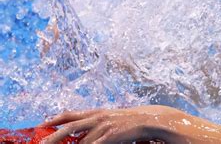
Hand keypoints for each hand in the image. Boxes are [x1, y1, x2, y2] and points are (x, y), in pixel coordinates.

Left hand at [41, 105, 180, 142]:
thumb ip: (92, 123)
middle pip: (70, 126)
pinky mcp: (111, 135)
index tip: (41, 125)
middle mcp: (97, 117)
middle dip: (54, 136)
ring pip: (81, 140)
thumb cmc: (126, 122)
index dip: (54, 119)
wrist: (145, 120)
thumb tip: (78, 133)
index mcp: (95, 112)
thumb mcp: (107, 118)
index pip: (69, 114)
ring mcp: (103, 126)